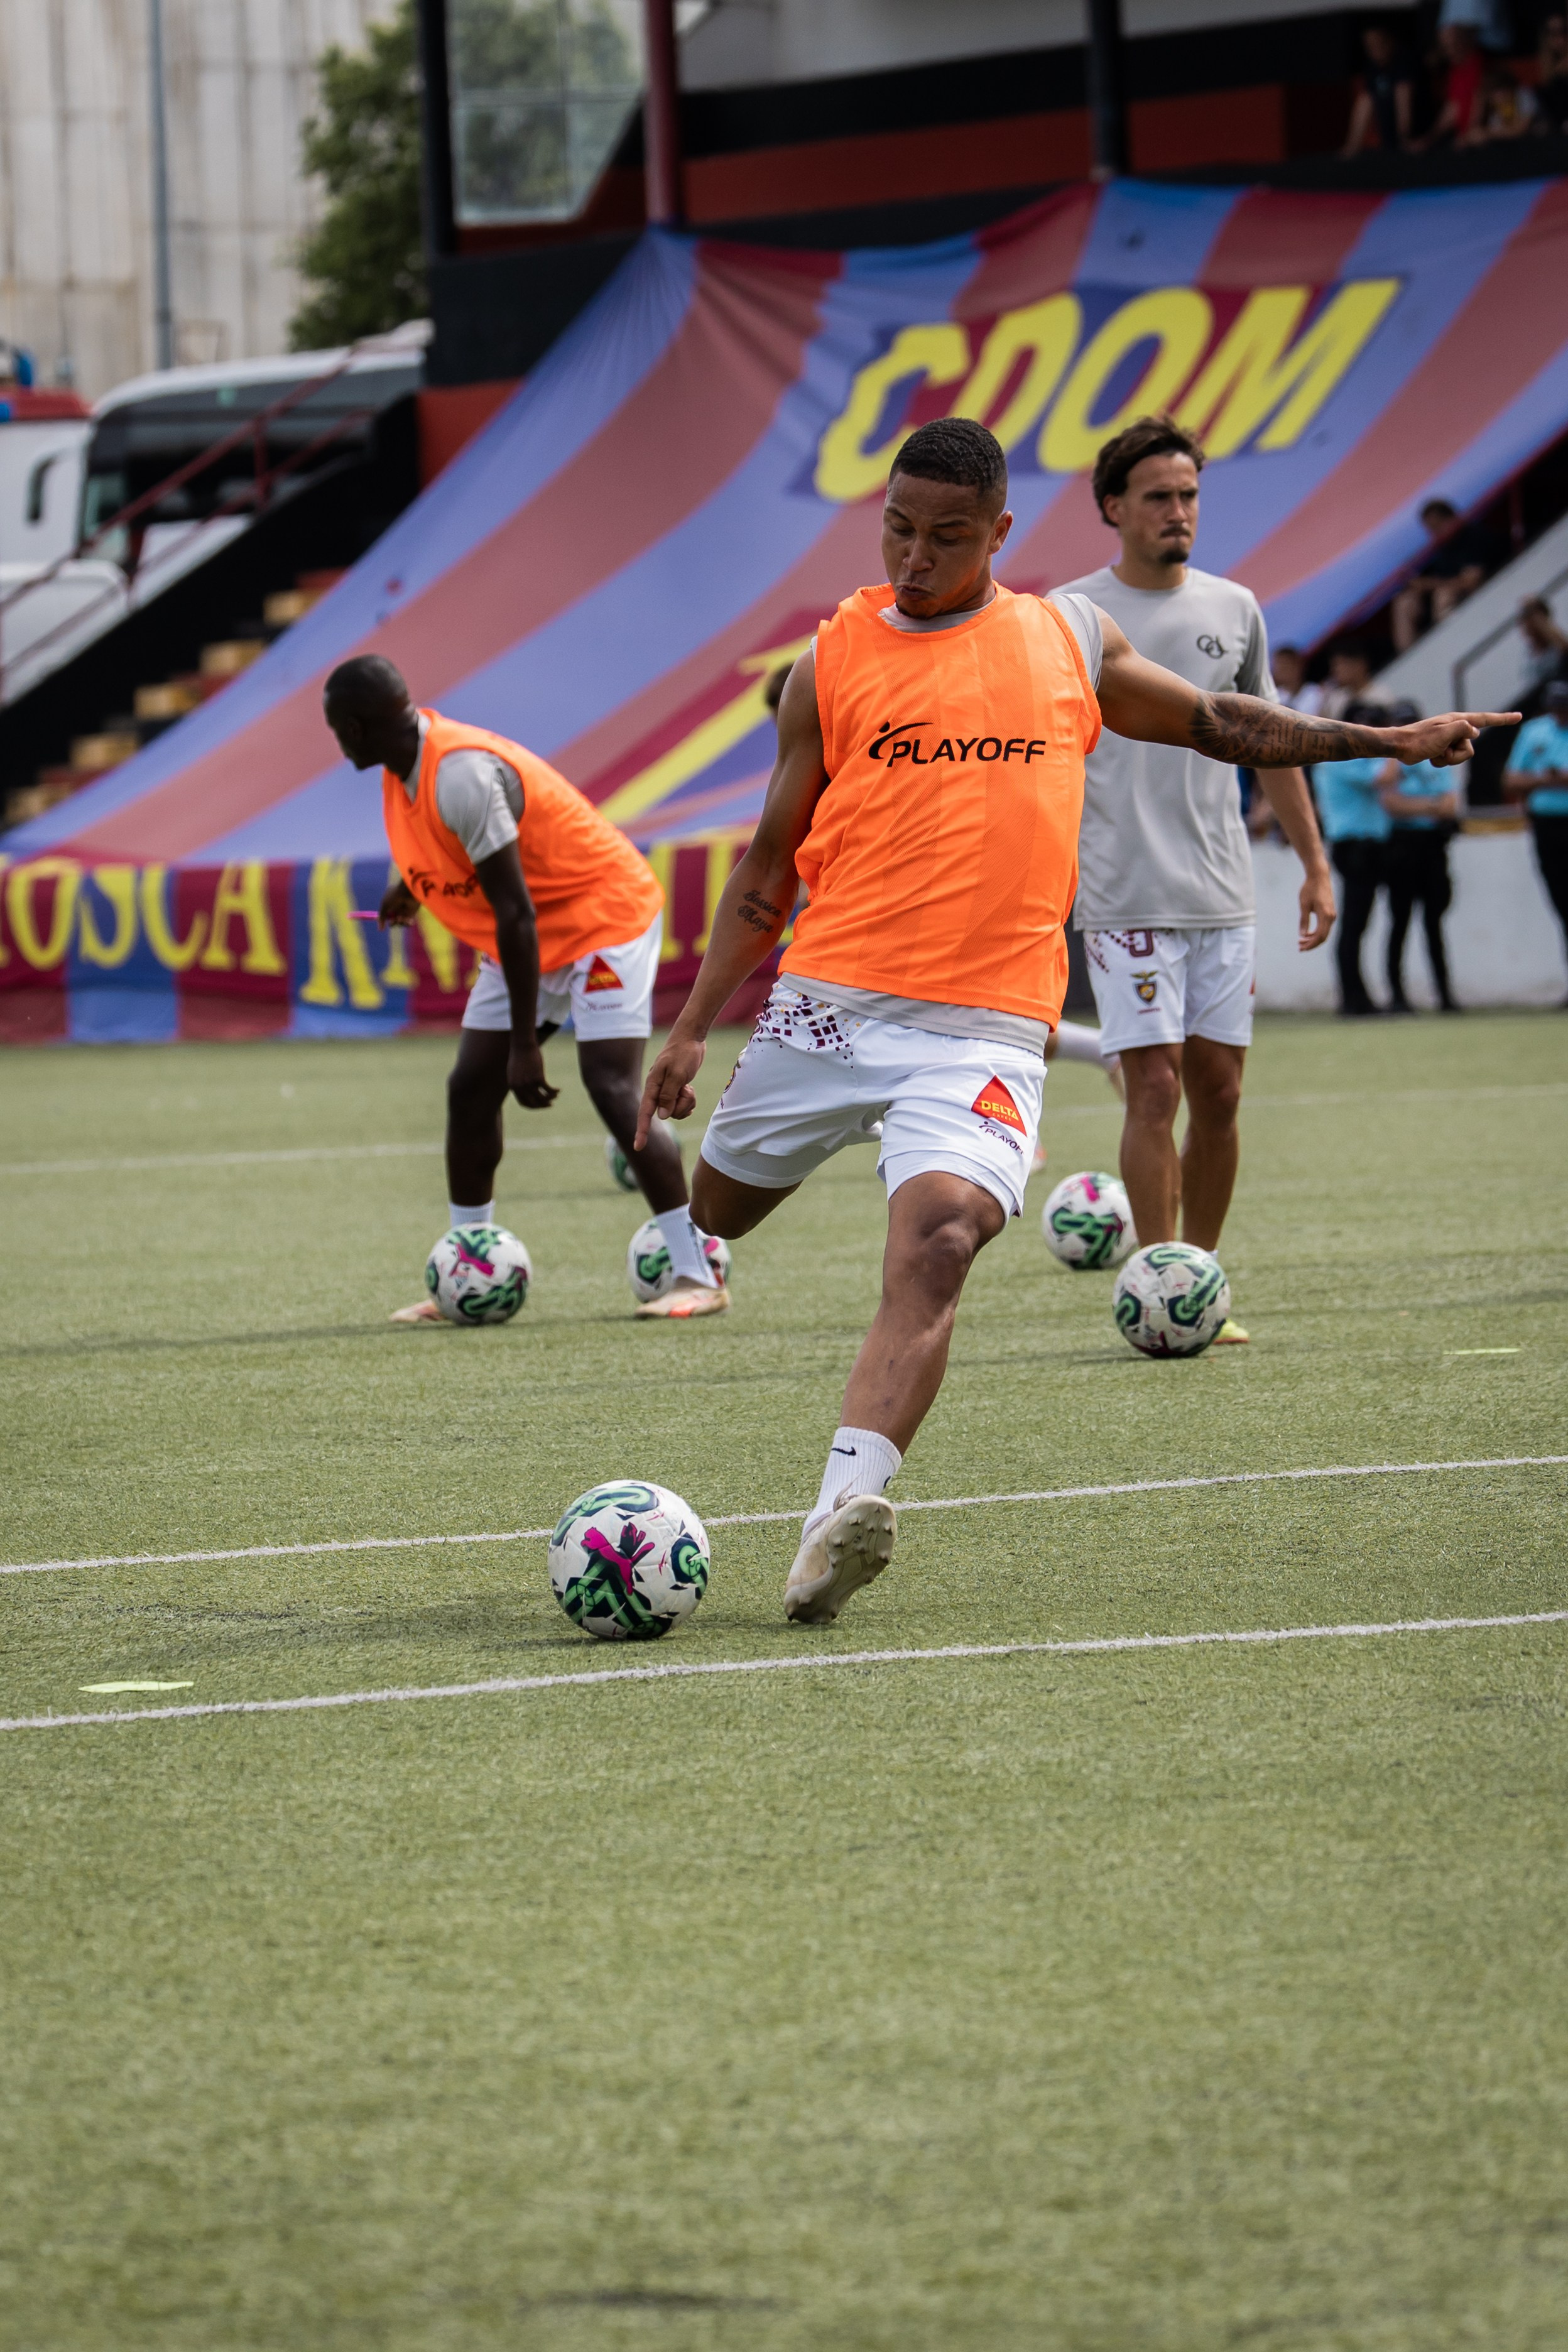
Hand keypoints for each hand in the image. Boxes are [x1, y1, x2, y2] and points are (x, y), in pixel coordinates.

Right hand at [379, 878, 417, 926]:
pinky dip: (406, 923)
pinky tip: (407, 919)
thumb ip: (381, 917)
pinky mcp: (412, 913)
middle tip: (393, 922)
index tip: (382, 925)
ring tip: (400, 918)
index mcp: (389, 901)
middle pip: (392, 919)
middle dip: (392, 922)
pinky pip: (407, 923)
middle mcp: (397, 906)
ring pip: (400, 922)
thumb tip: (380, 929)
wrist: (409, 892)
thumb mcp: (384, 906)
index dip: (384, 919)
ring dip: (399, 922)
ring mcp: (405, 909)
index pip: (385, 912)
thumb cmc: (394, 896)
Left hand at [507, 1039, 558, 1110]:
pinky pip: (548, 1089)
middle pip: (534, 1103)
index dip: (533, 1106)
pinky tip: (559, 1090)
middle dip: (543, 1105)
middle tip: (550, 1104)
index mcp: (513, 1086)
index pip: (524, 1103)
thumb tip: (525, 1089)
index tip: (540, 1105)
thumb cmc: (519, 1056)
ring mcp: (529, 1083)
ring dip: (550, 1099)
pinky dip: (554, 1091)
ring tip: (555, 1096)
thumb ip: (518, 1081)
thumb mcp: (515, 1071)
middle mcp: (520, 1087)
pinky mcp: (538, 1077)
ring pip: (542, 1098)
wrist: (522, 1045)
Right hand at [635, 1032, 705, 1148]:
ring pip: (675, 1111)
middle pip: (666, 1114)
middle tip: (686, 1089)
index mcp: (653, 1086)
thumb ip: (668, 1095)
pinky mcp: (676, 1089)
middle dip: (679, 1107)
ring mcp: (667, 1090)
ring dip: (686, 1102)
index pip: (645, 1113)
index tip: (638, 1147)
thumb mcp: (678, 1074)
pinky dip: (688, 1101)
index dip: (642, 1131)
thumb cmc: (683, 1053)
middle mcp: (657, 1090)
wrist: (691, 1038)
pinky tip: (690, 1089)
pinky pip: (682, 1105)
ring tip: (688, 1087)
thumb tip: (660, 1116)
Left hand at [1298, 862, 1335, 951]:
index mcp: (1325, 915)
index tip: (1301, 947)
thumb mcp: (1304, 905)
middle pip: (1323, 937)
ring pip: (1324, 932)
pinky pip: (1325, 927)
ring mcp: (1332, 914)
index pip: (1319, 936)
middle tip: (1299, 947)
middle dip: (1311, 944)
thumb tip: (1302, 935)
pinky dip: (1317, 932)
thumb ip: (1304, 921)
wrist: (1319, 876)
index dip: (1310, 944)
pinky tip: (1307, 934)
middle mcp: (1331, 916)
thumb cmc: (1310, 889)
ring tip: (1301, 941)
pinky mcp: (1331, 912)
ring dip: (1313, 938)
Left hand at [1387, 712, 1519, 767]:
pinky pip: (1450, 760)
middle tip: (1441, 749)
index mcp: (1458, 721)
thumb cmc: (1420, 740)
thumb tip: (1475, 731)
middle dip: (1457, 754)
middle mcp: (1455, 728)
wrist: (1400, 746)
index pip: (1485, 719)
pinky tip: (1430, 757)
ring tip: (1434, 753)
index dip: (1503, 719)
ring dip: (1448, 759)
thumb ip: (1463, 729)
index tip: (1518, 716)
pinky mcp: (1442, 748)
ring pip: (1461, 756)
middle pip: (1470, 747)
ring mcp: (1449, 739)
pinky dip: (1441, 762)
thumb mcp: (1444, 734)